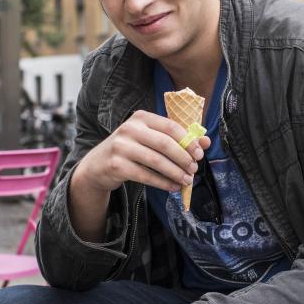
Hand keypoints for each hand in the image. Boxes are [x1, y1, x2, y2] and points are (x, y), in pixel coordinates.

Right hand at [73, 110, 209, 195]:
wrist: (98, 165)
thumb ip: (177, 139)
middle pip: (164, 143)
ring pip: (156, 161)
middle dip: (183, 158)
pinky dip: (162, 182)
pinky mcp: (116, 165)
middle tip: (194, 169)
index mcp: (141, 117)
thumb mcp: (150, 139)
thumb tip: (206, 142)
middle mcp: (129, 129)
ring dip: (175, 173)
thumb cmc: (130, 149)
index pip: (170, 126)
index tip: (199, 154)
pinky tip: (173, 187)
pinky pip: (145, 175)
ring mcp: (121, 146)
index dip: (188, 141)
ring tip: (187, 181)